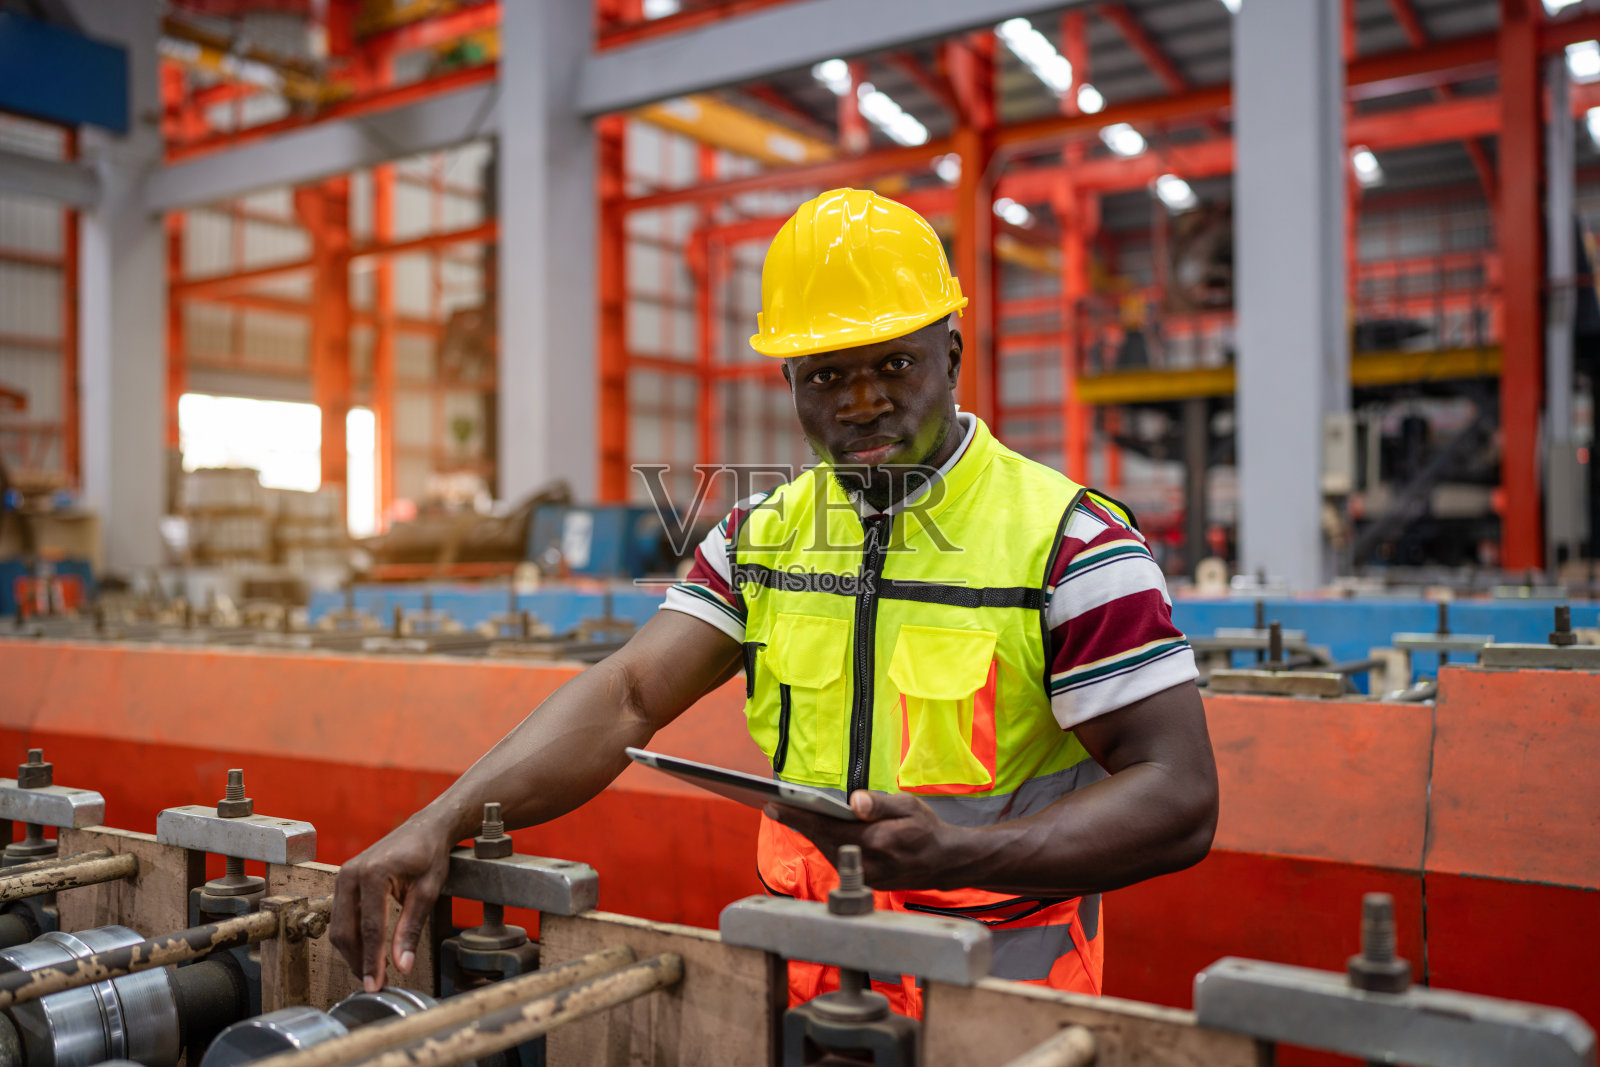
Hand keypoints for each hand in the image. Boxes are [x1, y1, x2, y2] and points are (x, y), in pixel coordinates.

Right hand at [331, 817, 451, 990]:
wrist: (424, 828)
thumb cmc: (429, 854)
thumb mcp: (427, 892)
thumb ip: (411, 929)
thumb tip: (402, 965)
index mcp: (373, 873)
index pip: (370, 928)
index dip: (372, 960)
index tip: (375, 984)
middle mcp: (350, 873)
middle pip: (346, 931)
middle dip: (358, 961)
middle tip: (374, 983)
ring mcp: (343, 876)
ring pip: (339, 927)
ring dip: (353, 952)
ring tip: (373, 970)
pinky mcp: (343, 881)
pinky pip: (342, 916)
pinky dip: (352, 937)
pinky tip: (368, 950)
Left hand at [764, 791, 964, 890]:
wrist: (945, 862)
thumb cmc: (926, 829)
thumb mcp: (908, 806)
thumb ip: (879, 803)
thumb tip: (855, 801)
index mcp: (878, 841)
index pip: (828, 827)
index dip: (799, 816)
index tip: (774, 806)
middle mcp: (869, 863)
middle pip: (823, 840)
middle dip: (799, 822)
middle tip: (776, 805)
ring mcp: (867, 877)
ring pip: (829, 851)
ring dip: (812, 833)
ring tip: (793, 814)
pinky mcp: (867, 883)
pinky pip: (839, 860)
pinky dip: (827, 844)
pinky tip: (819, 830)